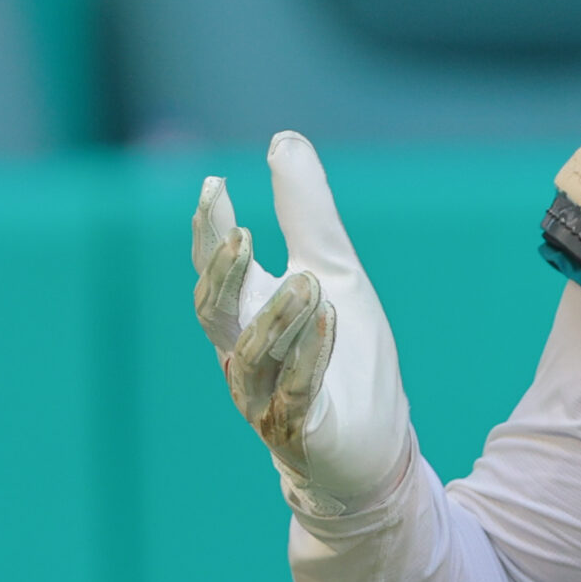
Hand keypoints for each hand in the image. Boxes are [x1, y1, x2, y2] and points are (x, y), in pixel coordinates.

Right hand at [192, 133, 415, 517]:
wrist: (372, 442)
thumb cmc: (343, 353)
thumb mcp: (335, 270)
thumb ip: (309, 212)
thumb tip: (284, 140)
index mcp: (248, 313)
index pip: (216, 268)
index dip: (209, 230)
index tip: (214, 185)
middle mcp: (244, 354)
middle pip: (214, 313)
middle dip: (221, 274)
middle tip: (239, 233)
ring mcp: (266, 396)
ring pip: (256, 355)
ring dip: (279, 316)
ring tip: (308, 280)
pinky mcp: (301, 430)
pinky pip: (297, 393)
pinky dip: (310, 356)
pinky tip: (327, 320)